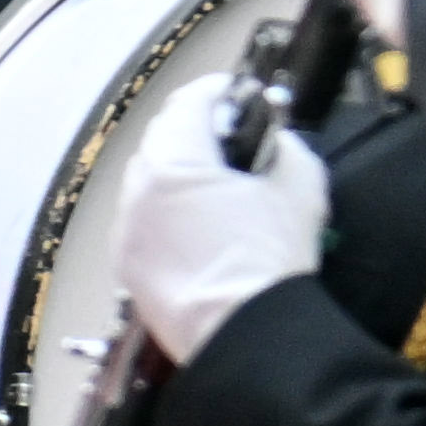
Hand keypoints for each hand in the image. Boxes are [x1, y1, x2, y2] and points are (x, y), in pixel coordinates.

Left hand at [106, 95, 329, 371]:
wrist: (244, 333)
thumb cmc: (270, 258)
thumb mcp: (300, 187)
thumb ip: (287, 149)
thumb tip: (277, 140)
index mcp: (175, 161)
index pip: (188, 103)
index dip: (217, 92)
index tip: (238, 95)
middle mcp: (138, 189)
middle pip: (161, 138)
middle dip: (194, 129)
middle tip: (230, 138)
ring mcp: (126, 228)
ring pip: (146, 180)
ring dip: (175, 172)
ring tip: (214, 185)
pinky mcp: (125, 263)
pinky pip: (140, 220)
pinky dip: (163, 212)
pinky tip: (195, 226)